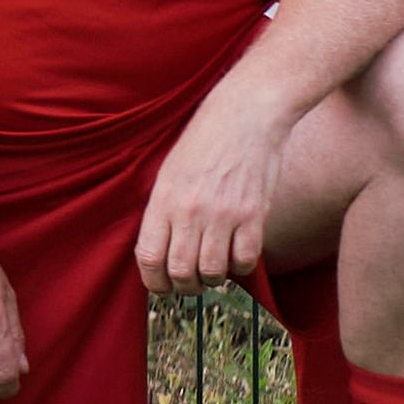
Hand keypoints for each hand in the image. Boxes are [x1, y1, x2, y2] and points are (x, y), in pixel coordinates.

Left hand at [138, 83, 293, 295]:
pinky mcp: (253, 216)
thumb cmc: (203, 143)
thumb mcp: (168, 173)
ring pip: (212, 272)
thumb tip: (160, 252)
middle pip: (180, 272)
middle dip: (183, 286)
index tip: (160, 286)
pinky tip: (237, 255)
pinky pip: (245, 260)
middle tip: (189, 282)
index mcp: (163, 200)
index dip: (153, 281)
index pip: (149, 257)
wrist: (243, 117)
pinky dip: (241, 267)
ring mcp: (223, 215)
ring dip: (212, 279)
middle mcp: (190, 211)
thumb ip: (163, 211)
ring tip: (213, 269)